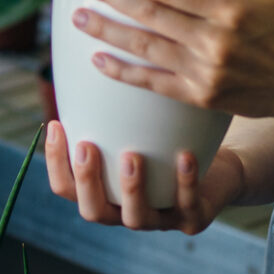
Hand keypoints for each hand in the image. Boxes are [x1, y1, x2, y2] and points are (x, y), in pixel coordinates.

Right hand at [43, 120, 244, 234]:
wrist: (219, 168)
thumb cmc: (167, 141)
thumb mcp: (136, 126)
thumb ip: (109, 111)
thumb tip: (87, 54)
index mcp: (104, 192)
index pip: (66, 187)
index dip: (55, 161)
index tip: (54, 124)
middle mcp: (125, 210)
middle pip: (93, 211)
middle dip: (87, 181)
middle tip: (86, 147)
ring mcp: (160, 219)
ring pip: (137, 218)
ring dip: (131, 188)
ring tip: (132, 156)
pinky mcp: (192, 219)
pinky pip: (187, 205)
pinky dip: (185, 181)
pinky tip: (184, 155)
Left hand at [72, 0, 273, 119]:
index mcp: (229, 9)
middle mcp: (213, 41)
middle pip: (149, 15)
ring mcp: (204, 72)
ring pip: (145, 48)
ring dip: (107, 31)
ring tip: (78, 17)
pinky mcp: (199, 96)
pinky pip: (153, 83)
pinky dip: (123, 72)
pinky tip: (98, 59)